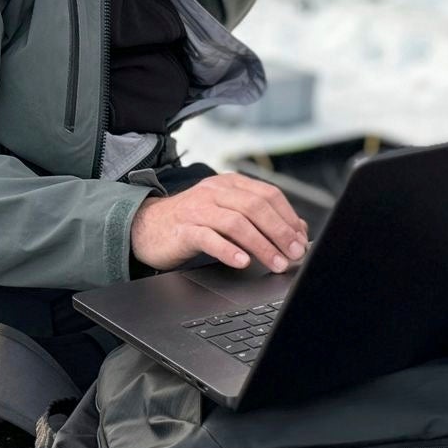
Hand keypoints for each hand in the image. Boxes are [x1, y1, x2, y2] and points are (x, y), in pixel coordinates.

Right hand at [131, 173, 309, 272]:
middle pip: (255, 207)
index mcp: (230, 184)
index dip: (288, 217)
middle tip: (294, 253)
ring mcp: (198, 209)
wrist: (147, 227)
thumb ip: (258, 219)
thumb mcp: (227, 214)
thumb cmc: (192, 222)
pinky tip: (242, 262)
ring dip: (261, 245)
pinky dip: (228, 250)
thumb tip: (296, 231)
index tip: (300, 239)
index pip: (268, 194)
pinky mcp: (183, 229)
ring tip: (276, 263)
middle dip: (280, 232)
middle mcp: (215, 192)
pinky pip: (209, 238)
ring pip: (236, 222)